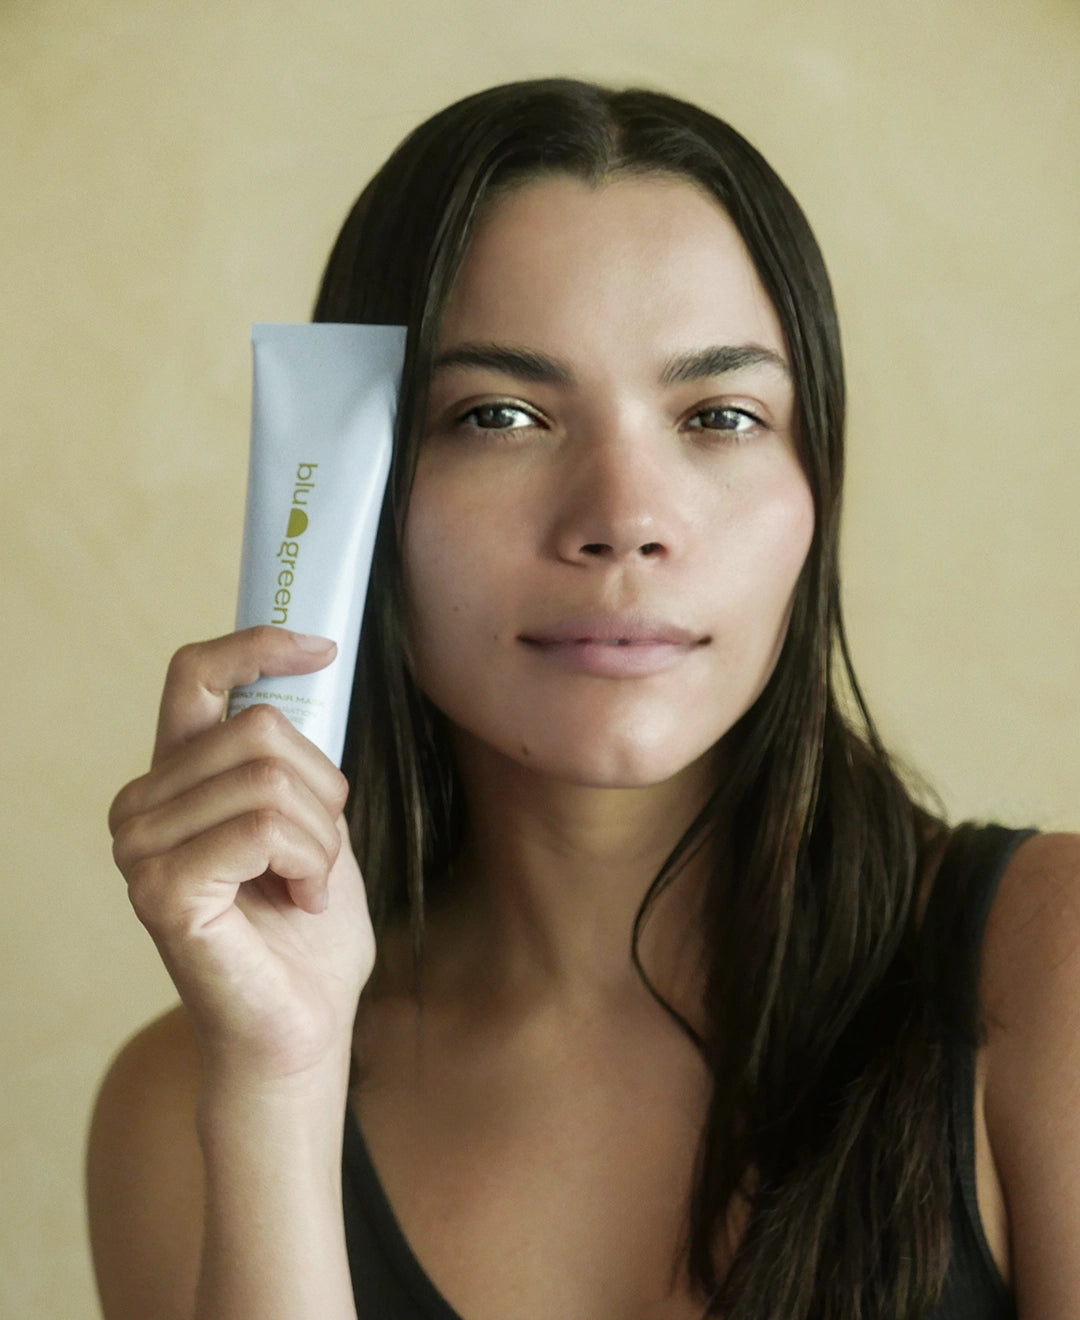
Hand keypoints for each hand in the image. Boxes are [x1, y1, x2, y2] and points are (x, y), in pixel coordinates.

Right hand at [109, 627, 374, 1088]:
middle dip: (320, 792)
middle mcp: (141, 807)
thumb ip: (290, 755)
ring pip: (266, 779)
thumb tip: (309, 663)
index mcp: (174, 780)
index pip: (195, 676)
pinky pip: (263, 829)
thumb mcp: (309, 817)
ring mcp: (140, 850)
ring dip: (319, 838)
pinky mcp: (162, 890)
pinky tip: (299, 901)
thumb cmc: (307, 925)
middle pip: (258, 730)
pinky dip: (308, 864)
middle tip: (317, 856)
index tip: (320, 648)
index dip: (257, 646)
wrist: (305, 1023)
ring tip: (306, 885)